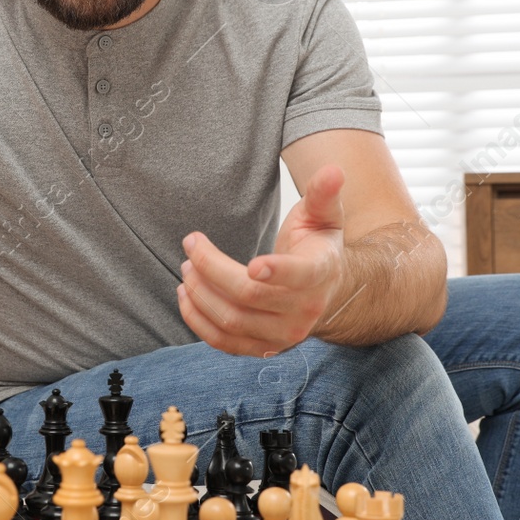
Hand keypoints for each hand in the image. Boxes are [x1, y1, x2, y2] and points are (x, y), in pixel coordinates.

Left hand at [176, 164, 348, 355]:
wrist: (324, 291)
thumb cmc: (316, 246)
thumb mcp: (323, 216)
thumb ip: (324, 194)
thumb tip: (334, 170)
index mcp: (320, 274)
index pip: (299, 276)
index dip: (276, 271)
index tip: (252, 263)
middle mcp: (304, 311)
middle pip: (249, 296)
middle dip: (211, 268)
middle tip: (191, 244)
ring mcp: (284, 336)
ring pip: (231, 320)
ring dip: (200, 293)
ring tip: (187, 266)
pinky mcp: (263, 349)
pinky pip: (223, 343)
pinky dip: (198, 320)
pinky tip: (185, 294)